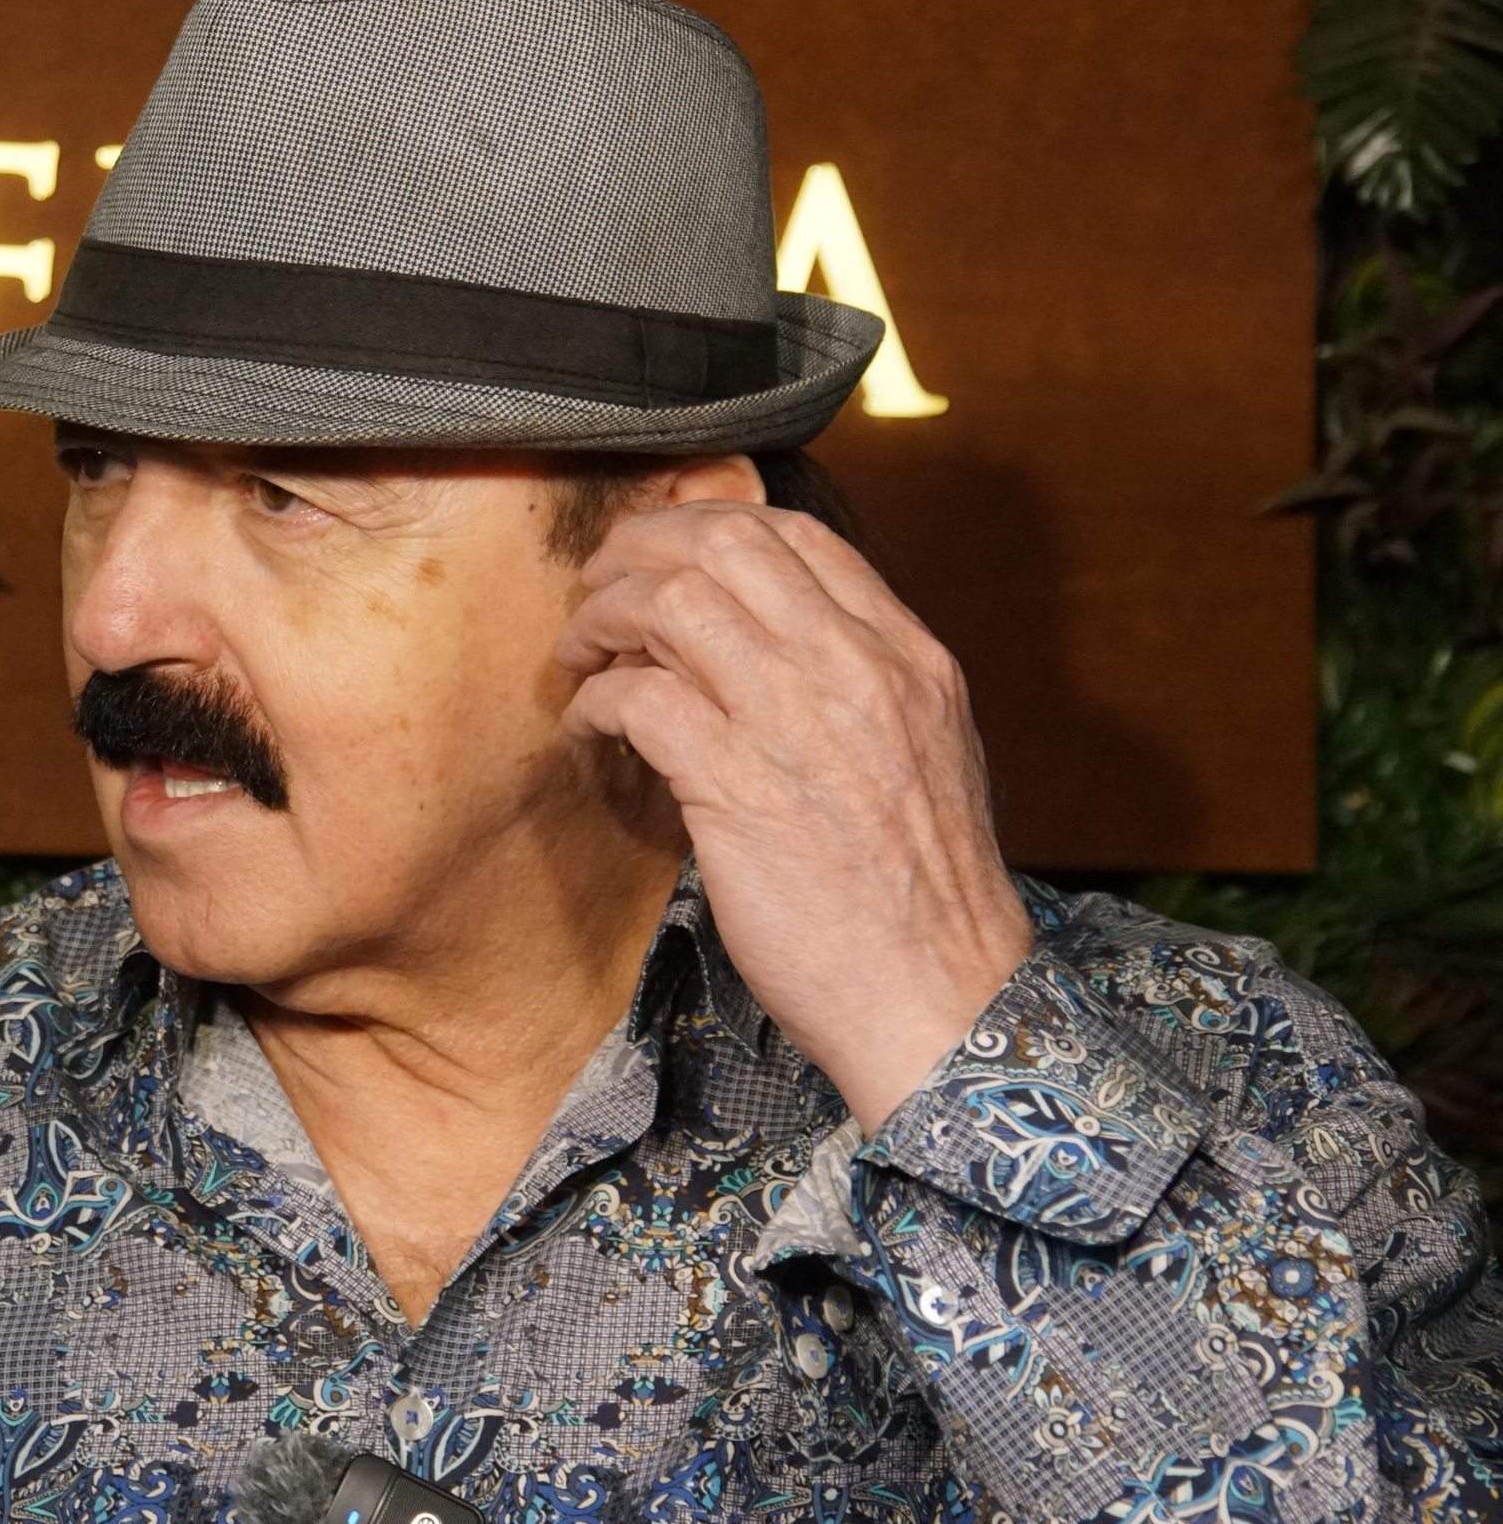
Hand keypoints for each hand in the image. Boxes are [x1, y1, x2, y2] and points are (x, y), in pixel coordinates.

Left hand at [554, 489, 1033, 1136]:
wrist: (941, 996)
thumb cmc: (925, 899)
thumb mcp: (929, 755)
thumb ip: (864, 686)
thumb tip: (782, 645)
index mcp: (907, 657)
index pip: (795, 534)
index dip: (705, 527)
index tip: (660, 556)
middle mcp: (856, 671)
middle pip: (723, 542)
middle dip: (639, 550)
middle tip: (599, 588)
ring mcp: (795, 724)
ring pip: (671, 603)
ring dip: (604, 617)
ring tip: (582, 654)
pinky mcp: (735, 788)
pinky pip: (637, 698)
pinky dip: (594, 702)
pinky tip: (588, 731)